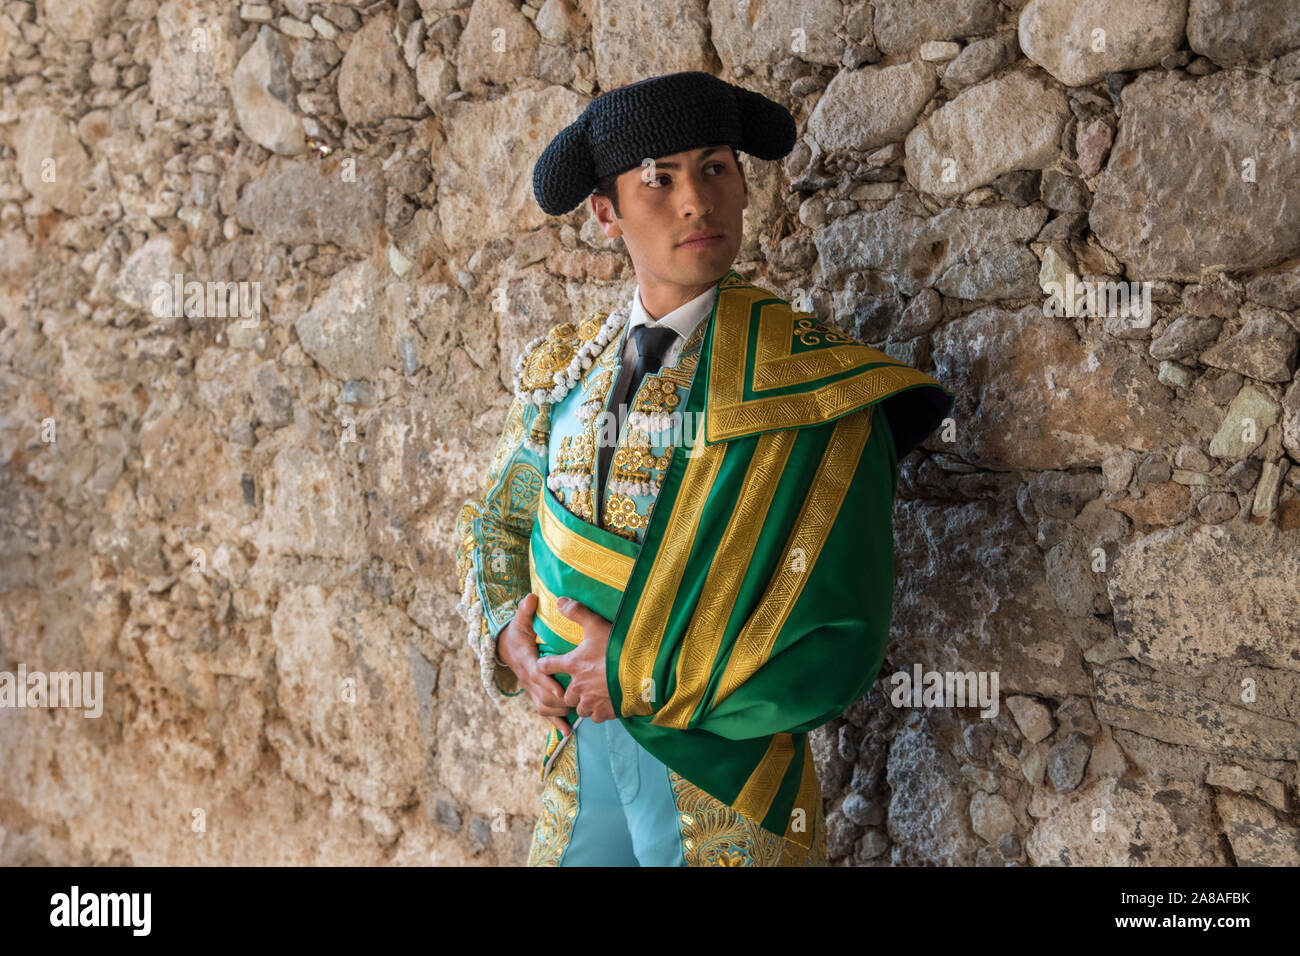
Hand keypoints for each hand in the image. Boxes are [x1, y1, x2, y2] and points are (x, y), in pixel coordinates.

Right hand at [496, 593, 572, 737]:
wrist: (505, 649)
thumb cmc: (517, 633)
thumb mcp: (520, 621)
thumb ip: (525, 611)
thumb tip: (531, 597)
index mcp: (528, 662)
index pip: (538, 675)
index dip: (549, 683)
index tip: (561, 688)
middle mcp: (528, 680)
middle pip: (544, 696)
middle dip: (561, 701)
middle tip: (580, 703)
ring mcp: (531, 690)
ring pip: (545, 707)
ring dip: (561, 712)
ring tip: (579, 713)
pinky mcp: (535, 696)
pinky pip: (544, 713)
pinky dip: (556, 724)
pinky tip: (568, 733)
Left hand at [536, 597, 615, 722]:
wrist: (643, 672)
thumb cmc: (618, 648)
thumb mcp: (596, 625)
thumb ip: (577, 612)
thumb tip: (559, 601)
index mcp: (573, 664)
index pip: (547, 666)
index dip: (544, 665)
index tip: (544, 665)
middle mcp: (579, 685)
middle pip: (565, 693)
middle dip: (569, 690)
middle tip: (578, 684)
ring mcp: (592, 701)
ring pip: (579, 707)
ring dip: (583, 703)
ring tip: (591, 696)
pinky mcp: (606, 711)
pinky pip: (595, 717)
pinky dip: (598, 712)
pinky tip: (604, 705)